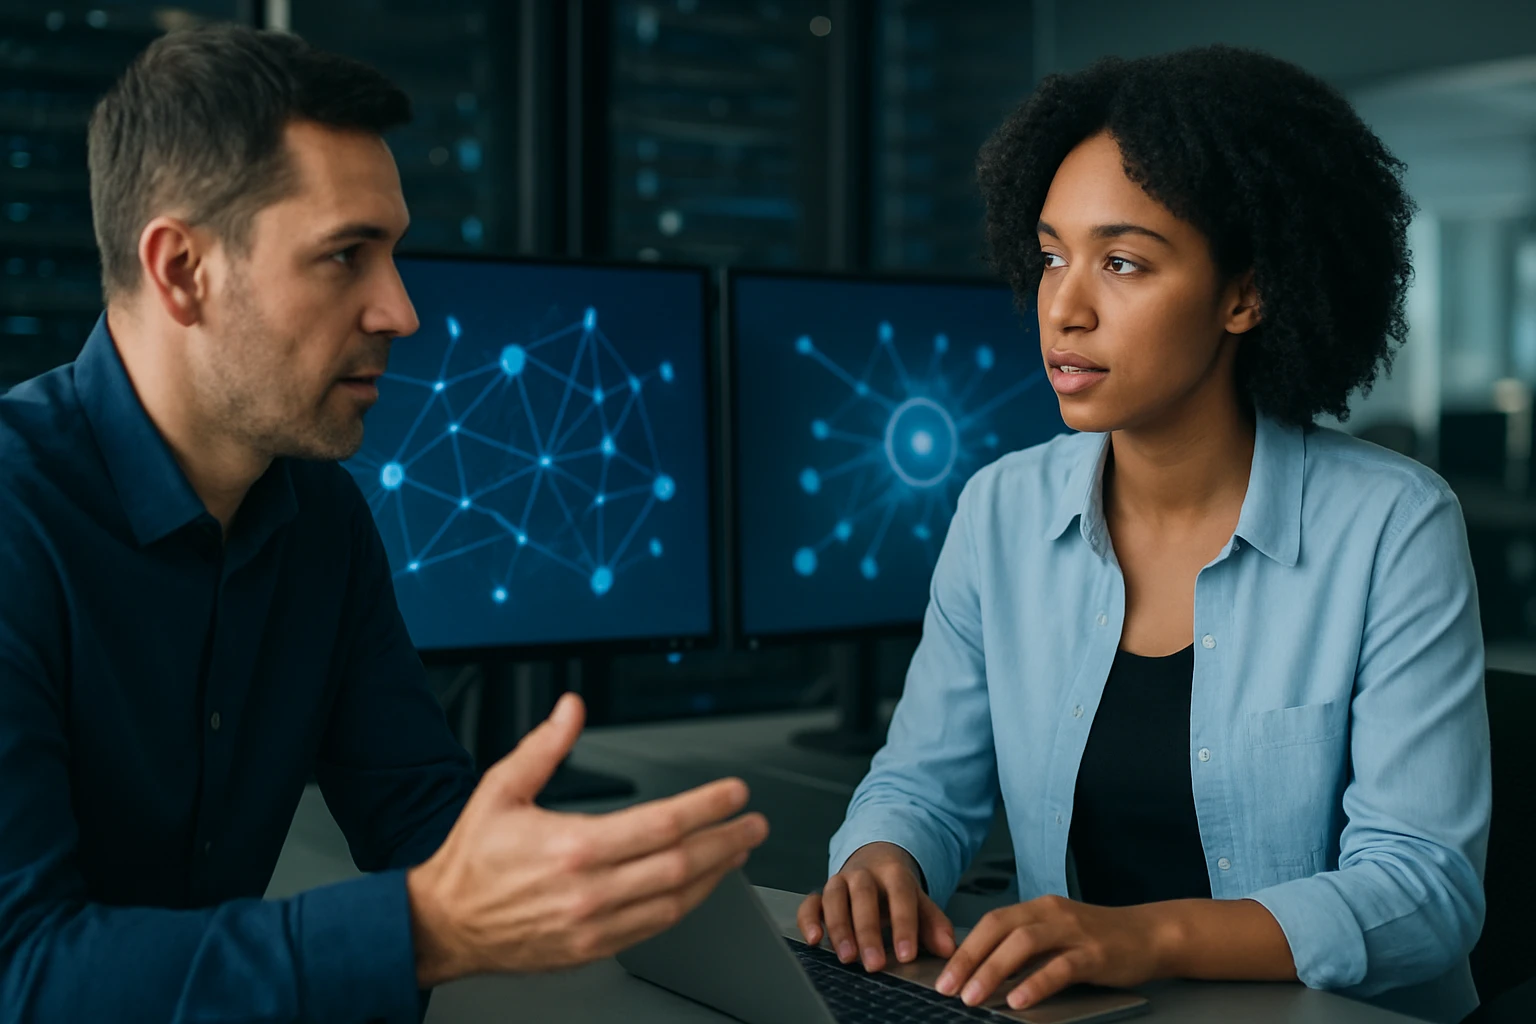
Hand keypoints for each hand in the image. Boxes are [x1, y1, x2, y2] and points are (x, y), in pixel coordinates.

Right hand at [406, 693, 768, 985]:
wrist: (444, 924)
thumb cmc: (472, 859)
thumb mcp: (500, 790)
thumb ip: (544, 747)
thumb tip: (572, 709)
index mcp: (572, 846)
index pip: (660, 824)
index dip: (705, 806)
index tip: (733, 793)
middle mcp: (589, 890)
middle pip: (680, 864)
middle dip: (726, 840)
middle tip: (754, 823)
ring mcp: (594, 925)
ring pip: (675, 900)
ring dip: (715, 873)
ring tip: (738, 850)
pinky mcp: (593, 948)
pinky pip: (655, 927)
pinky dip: (685, 903)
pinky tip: (700, 884)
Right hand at [796, 842, 955, 972]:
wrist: (874, 861)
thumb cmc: (897, 891)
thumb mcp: (920, 902)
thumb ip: (934, 924)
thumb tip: (948, 949)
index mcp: (894, 872)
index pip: (900, 895)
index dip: (904, 925)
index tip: (906, 955)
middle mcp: (864, 873)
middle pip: (864, 895)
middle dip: (868, 931)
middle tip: (875, 963)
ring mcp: (840, 882)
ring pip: (834, 897)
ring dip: (839, 928)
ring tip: (847, 957)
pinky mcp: (820, 894)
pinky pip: (810, 904)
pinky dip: (808, 920)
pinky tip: (815, 940)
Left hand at [934, 895, 1165, 1009]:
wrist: (1151, 935)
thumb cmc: (1099, 939)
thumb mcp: (1057, 936)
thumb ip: (1025, 949)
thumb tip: (983, 972)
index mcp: (1037, 908)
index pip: (990, 922)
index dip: (963, 947)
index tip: (941, 973)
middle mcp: (1051, 913)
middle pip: (999, 929)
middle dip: (968, 958)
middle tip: (946, 987)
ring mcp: (1073, 932)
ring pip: (1023, 944)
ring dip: (993, 970)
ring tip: (973, 996)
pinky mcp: (1094, 954)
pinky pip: (1060, 967)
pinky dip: (1035, 984)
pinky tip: (1018, 1000)